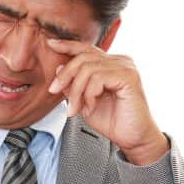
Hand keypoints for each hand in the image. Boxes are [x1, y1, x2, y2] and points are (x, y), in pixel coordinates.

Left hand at [46, 39, 169, 164]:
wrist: (133, 138)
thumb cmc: (113, 121)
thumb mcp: (84, 102)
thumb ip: (73, 85)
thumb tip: (59, 67)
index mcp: (110, 64)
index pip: (86, 49)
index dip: (67, 45)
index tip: (50, 44)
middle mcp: (119, 61)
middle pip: (83, 57)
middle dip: (65, 75)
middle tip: (54, 91)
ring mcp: (125, 67)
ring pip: (87, 68)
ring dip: (76, 90)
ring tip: (76, 108)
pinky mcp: (128, 76)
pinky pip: (98, 78)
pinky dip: (88, 94)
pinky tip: (90, 107)